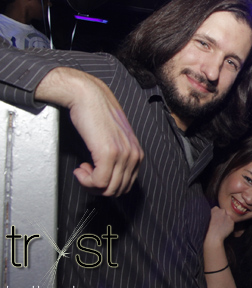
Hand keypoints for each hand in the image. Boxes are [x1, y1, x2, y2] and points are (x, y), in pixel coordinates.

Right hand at [36, 67, 143, 196]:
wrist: (88, 97)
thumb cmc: (97, 115)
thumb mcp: (114, 139)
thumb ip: (118, 156)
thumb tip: (109, 177)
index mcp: (137, 153)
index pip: (127, 185)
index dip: (107, 186)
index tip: (94, 176)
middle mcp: (134, 154)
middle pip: (118, 190)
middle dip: (98, 188)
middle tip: (86, 175)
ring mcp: (123, 154)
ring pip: (108, 189)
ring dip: (90, 184)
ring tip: (82, 170)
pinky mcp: (109, 153)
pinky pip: (99, 182)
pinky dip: (86, 180)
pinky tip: (80, 168)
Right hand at [206, 207, 234, 242]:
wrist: (212, 237)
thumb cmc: (207, 229)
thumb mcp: (206, 218)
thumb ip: (212, 214)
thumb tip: (215, 214)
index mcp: (215, 209)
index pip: (217, 209)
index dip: (217, 214)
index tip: (216, 218)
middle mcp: (222, 211)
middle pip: (224, 212)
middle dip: (223, 216)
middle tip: (220, 223)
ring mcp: (227, 216)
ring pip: (228, 217)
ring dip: (226, 221)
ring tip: (222, 227)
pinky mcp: (232, 222)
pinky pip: (231, 223)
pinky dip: (229, 226)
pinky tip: (225, 230)